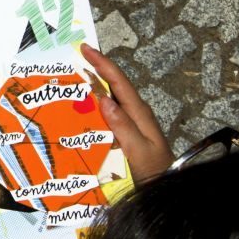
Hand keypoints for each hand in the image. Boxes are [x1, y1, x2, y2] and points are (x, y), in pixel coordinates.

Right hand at [81, 43, 172, 183]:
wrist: (166, 189)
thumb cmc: (154, 171)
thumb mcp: (139, 151)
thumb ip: (123, 126)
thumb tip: (103, 99)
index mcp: (139, 113)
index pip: (119, 82)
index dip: (103, 64)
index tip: (86, 48)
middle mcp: (135, 113)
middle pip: (114, 85)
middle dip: (96, 69)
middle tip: (74, 58)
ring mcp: (131, 123)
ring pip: (110, 98)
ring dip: (93, 86)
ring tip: (72, 79)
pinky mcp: (126, 133)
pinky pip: (107, 113)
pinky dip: (93, 105)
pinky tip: (81, 108)